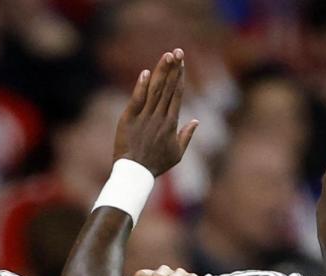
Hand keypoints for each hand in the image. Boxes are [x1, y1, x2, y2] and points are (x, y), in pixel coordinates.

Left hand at [113, 49, 198, 176]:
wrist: (135, 174)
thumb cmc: (156, 165)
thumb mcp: (177, 153)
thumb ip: (187, 135)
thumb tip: (197, 120)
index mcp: (171, 123)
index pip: (177, 94)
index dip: (179, 77)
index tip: (182, 62)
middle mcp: (159, 117)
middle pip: (168, 88)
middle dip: (174, 68)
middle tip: (178, 51)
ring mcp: (144, 117)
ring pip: (155, 90)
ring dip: (161, 72)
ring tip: (167, 56)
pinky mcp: (128, 119)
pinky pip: (136, 100)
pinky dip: (141, 86)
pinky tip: (146, 72)